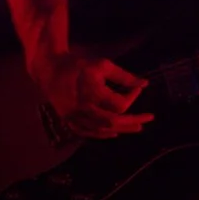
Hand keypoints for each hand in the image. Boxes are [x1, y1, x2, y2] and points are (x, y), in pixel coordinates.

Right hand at [33, 50, 151, 138]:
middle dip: (133, 121)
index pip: (120, 105)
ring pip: (101, 129)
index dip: (132, 98)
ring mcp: (74, 117)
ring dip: (120, 129)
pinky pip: (86, 132)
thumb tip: (145, 84)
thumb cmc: (78, 65)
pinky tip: (114, 133)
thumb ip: (124, 76)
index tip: (137, 89)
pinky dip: (101, 134)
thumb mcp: (103, 65)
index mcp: (92, 94)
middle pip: (113, 122)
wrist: (49, 71)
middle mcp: (83, 109)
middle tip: (149, 119)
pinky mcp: (68, 120)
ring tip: (137, 127)